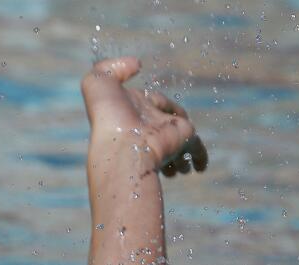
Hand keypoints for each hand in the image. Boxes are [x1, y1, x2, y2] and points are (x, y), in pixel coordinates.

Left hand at [81, 56, 207, 176]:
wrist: (123, 148)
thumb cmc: (109, 117)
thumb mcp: (98, 83)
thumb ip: (110, 68)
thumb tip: (136, 64)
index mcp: (133, 109)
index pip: (150, 101)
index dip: (154, 101)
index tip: (155, 104)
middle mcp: (150, 123)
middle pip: (166, 122)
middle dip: (168, 130)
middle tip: (169, 140)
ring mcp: (167, 132)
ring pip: (180, 137)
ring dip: (180, 148)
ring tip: (179, 165)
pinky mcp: (183, 139)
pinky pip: (196, 147)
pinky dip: (199, 156)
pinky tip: (199, 166)